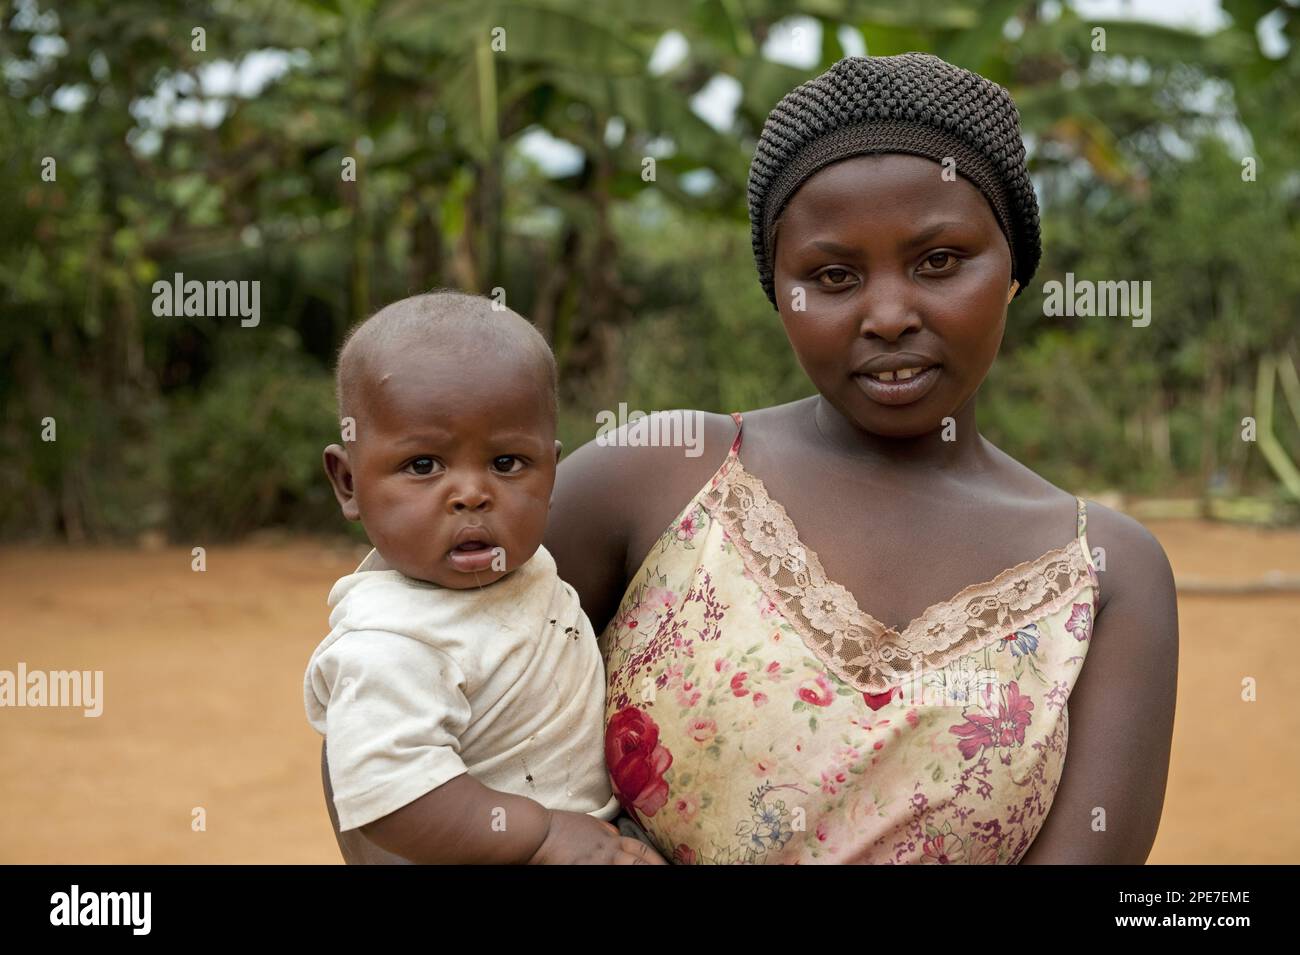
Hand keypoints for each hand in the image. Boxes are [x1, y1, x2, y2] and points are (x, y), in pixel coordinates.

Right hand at [526, 810, 667, 864]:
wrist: (540, 831)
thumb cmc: (559, 826)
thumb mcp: (588, 822)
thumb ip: (605, 830)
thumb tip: (616, 833)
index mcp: (611, 839)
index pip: (641, 849)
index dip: (656, 858)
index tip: (666, 865)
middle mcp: (609, 852)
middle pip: (640, 862)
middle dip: (655, 868)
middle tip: (669, 872)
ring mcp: (599, 863)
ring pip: (628, 869)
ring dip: (640, 871)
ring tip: (653, 876)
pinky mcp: (585, 870)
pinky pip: (605, 876)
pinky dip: (612, 875)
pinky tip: (616, 877)